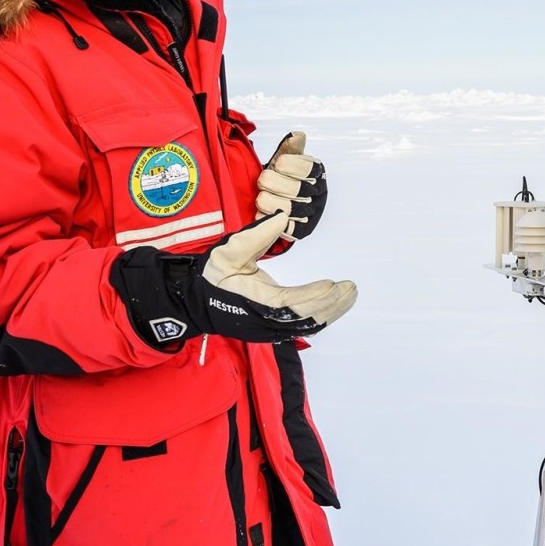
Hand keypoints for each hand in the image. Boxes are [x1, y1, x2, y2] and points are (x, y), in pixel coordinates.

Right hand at [113, 212, 356, 347]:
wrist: (194, 300)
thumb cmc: (212, 275)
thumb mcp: (228, 250)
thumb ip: (255, 235)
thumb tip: (282, 217)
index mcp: (254, 303)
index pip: (289, 304)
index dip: (313, 297)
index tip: (332, 285)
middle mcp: (264, 321)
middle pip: (304, 318)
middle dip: (331, 304)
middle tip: (350, 288)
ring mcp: (269, 328)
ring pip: (307, 325)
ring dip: (331, 311)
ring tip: (350, 293)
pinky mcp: (273, 328)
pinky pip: (302, 326)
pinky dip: (322, 315)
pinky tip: (336, 303)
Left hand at [256, 132, 326, 240]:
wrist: (277, 199)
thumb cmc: (281, 176)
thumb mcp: (285, 158)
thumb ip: (290, 148)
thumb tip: (297, 136)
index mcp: (317, 171)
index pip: (303, 167)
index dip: (282, 165)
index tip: (277, 165)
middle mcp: (318, 193)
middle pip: (293, 189)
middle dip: (270, 183)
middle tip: (264, 182)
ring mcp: (311, 213)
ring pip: (284, 209)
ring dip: (266, 201)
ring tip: (262, 197)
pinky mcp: (301, 231)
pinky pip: (282, 227)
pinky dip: (267, 219)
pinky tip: (262, 212)